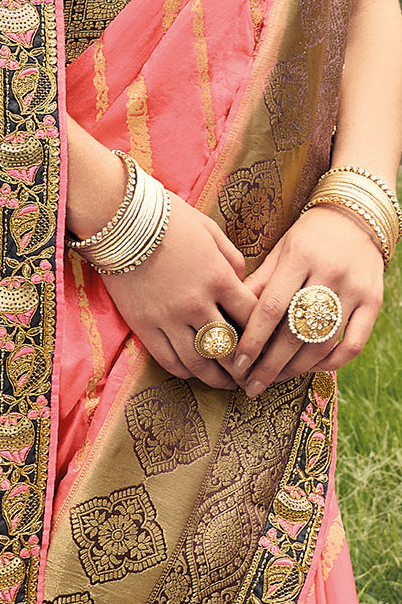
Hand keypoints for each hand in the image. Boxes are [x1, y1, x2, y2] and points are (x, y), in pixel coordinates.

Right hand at [100, 194, 257, 389]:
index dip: (263, 333)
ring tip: (226, 383)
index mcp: (219, 278)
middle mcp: (197, 303)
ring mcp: (169, 318)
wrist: (121, 222)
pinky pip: (169, 359)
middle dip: (243, 365)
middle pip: (229, 347)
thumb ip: (232, 260)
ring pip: (200, 361)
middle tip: (251, 374)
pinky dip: (185, 371)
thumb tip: (242, 282)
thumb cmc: (169, 220)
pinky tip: (194, 373)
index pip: (251, 316)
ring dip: (216, 377)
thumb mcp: (211, 232)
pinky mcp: (145, 326)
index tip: (266, 343)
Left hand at [231, 205, 384, 395]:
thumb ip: (257, 285)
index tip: (236, 365)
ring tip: (274, 380)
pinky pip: (353, 344)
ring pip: (323, 343)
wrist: (356, 217)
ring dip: (295, 369)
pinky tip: (309, 369)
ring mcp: (355, 289)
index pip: (271, 309)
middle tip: (250, 386)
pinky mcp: (374, 301)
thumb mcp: (278, 252)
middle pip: (295, 332)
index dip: (252, 342)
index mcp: (300, 257)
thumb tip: (228, 321)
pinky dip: (331, 363)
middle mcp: (330, 273)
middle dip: (269, 366)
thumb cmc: (307, 238)